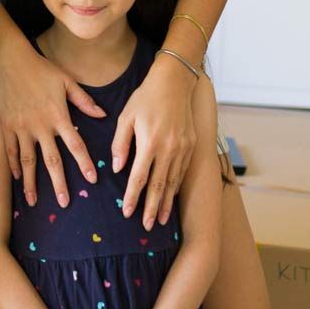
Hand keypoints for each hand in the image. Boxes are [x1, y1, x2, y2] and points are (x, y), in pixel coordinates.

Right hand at [0, 36, 103, 207]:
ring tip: (34, 201)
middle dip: (58, 183)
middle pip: (52, 160)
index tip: (92, 179)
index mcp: (58, 116)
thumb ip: (84, 101)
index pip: (75, 144)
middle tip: (64, 202)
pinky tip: (18, 179)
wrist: (10, 61)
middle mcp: (41, 126)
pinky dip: (14, 166)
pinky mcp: (7, 126)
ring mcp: (22, 128)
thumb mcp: (66, 81)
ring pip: (28, 161)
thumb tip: (103, 114)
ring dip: (32, 183)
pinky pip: (11, 150)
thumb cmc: (41, 69)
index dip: (84, 163)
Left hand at [114, 54, 196, 227]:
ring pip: (173, 182)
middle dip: (151, 208)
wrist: (174, 82)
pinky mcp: (191, 146)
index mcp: (150, 142)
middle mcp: (169, 149)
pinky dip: (176, 187)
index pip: (139, 177)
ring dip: (166, 203)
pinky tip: (171, 197)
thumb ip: (121, 144)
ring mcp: (183, 148)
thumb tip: (119, 169)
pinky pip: (182, 171)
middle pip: (159, 186)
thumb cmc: (145, 98)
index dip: (132, 197)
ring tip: (159, 219)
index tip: (126, 212)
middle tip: (145, 226)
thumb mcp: (126, 117)